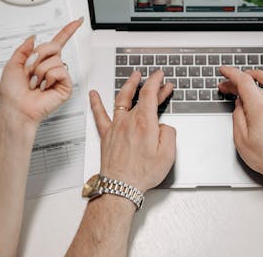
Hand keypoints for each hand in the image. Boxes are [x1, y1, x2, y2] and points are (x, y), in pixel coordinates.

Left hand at [0, 19, 81, 125]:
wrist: (17, 108)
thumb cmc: (12, 92)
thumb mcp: (12, 64)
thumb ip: (24, 49)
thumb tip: (33, 38)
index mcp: (41, 60)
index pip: (58, 42)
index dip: (68, 31)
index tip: (78, 22)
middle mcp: (52, 67)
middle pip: (53, 46)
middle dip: (38, 55)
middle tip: (30, 69)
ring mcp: (59, 76)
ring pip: (55, 60)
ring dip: (40, 71)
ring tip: (36, 82)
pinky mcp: (65, 85)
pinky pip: (60, 71)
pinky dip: (49, 78)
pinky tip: (44, 87)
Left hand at [89, 70, 175, 192]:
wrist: (120, 186)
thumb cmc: (141, 173)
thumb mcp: (167, 154)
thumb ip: (169, 133)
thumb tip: (164, 126)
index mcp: (145, 123)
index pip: (151, 93)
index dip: (156, 81)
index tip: (160, 76)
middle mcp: (129, 121)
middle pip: (140, 96)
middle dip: (152, 86)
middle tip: (158, 81)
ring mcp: (116, 126)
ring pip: (121, 99)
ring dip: (128, 85)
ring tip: (133, 77)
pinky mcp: (107, 135)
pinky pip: (100, 115)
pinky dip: (96, 103)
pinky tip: (93, 95)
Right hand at [218, 67, 262, 183]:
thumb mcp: (241, 139)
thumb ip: (238, 117)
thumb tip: (238, 105)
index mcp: (259, 109)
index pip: (243, 82)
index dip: (231, 73)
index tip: (224, 71)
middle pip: (254, 82)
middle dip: (238, 80)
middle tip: (228, 85)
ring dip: (259, 74)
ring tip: (250, 74)